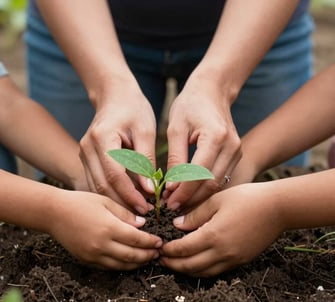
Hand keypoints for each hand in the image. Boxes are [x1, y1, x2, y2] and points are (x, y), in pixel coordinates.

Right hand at [49, 190, 161, 269]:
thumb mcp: (105, 201)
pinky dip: (121, 266)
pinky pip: (108, 267)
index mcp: (109, 227)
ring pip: (121, 265)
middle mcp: (102, 245)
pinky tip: (128, 261)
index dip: (150, 242)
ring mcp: (93, 255)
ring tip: (147, 258)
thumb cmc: (80, 202)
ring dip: (137, 263)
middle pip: (132, 256)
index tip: (159, 241)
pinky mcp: (86, 260)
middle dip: (147, 255)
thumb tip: (143, 224)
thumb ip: (125, 214)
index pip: (137, 239)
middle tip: (157, 253)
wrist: (54, 213)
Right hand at [79, 80, 156, 213]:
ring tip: (136, 212)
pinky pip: (97, 181)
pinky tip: (126, 201)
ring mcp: (83, 153)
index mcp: (102, 138)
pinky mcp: (86, 158)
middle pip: (102, 185)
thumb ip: (146, 161)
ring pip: (97, 187)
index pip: (115, 175)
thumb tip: (149, 190)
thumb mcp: (145, 131)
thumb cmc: (133, 109)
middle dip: (122, 204)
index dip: (130, 195)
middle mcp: (87, 148)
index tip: (147, 208)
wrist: (114, 96)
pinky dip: (110, 194)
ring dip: (116, 202)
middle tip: (143, 216)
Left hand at [160, 183, 283, 275]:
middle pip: (190, 266)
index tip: (159, 247)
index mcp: (213, 235)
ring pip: (204, 272)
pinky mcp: (242, 260)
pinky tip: (196, 262)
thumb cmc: (247, 198)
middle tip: (161, 259)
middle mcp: (223, 252)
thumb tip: (177, 225)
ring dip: (186, 270)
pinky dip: (203, 270)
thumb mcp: (216, 200)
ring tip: (175, 263)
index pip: (183, 249)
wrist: (278, 207)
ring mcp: (234, 259)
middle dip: (173, 264)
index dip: (169, 250)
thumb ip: (195, 214)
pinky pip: (217, 271)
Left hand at [164, 75, 241, 209]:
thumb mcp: (175, 128)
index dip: (183, 191)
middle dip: (190, 198)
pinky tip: (189, 192)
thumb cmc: (190, 105)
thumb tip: (171, 187)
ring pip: (217, 184)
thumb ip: (175, 158)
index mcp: (216, 137)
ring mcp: (237, 151)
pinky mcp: (236, 155)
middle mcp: (231, 146)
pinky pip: (221, 178)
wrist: (212, 91)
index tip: (167, 201)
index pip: (199, 174)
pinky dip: (205, 188)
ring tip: (177, 201)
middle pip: (211, 184)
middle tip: (171, 205)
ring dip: (197, 196)